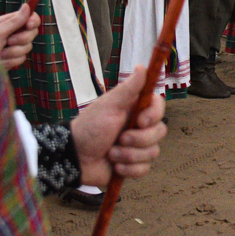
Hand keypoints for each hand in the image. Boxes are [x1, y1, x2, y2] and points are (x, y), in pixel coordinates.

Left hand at [0, 4, 39, 70]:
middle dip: (21, 39)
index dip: (33, 21)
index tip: (30, 25)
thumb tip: (26, 6)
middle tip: (9, 41)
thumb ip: (15, 21)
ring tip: (1, 53)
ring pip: (27, 47)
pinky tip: (1, 61)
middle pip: (31, 33)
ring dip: (13, 52)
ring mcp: (14, 46)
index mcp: (8, 22)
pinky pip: (22, 58)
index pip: (29, 17)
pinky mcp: (14, 58)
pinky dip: (11, 61)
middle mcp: (13, 32)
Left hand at [70, 66, 167, 186]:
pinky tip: (114, 165)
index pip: (159, 107)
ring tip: (111, 153)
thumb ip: (129, 88)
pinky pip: (144, 169)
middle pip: (160, 132)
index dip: (154, 115)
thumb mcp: (109, 105)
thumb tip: (143, 66)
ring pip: (153, 152)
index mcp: (135, 109)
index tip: (141, 121)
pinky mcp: (134, 165)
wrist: (74, 157)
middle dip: (138, 140)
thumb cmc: (90, 127)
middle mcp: (139, 127)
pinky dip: (128, 169)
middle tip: (119, 139)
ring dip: (129, 155)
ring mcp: (138, 147)